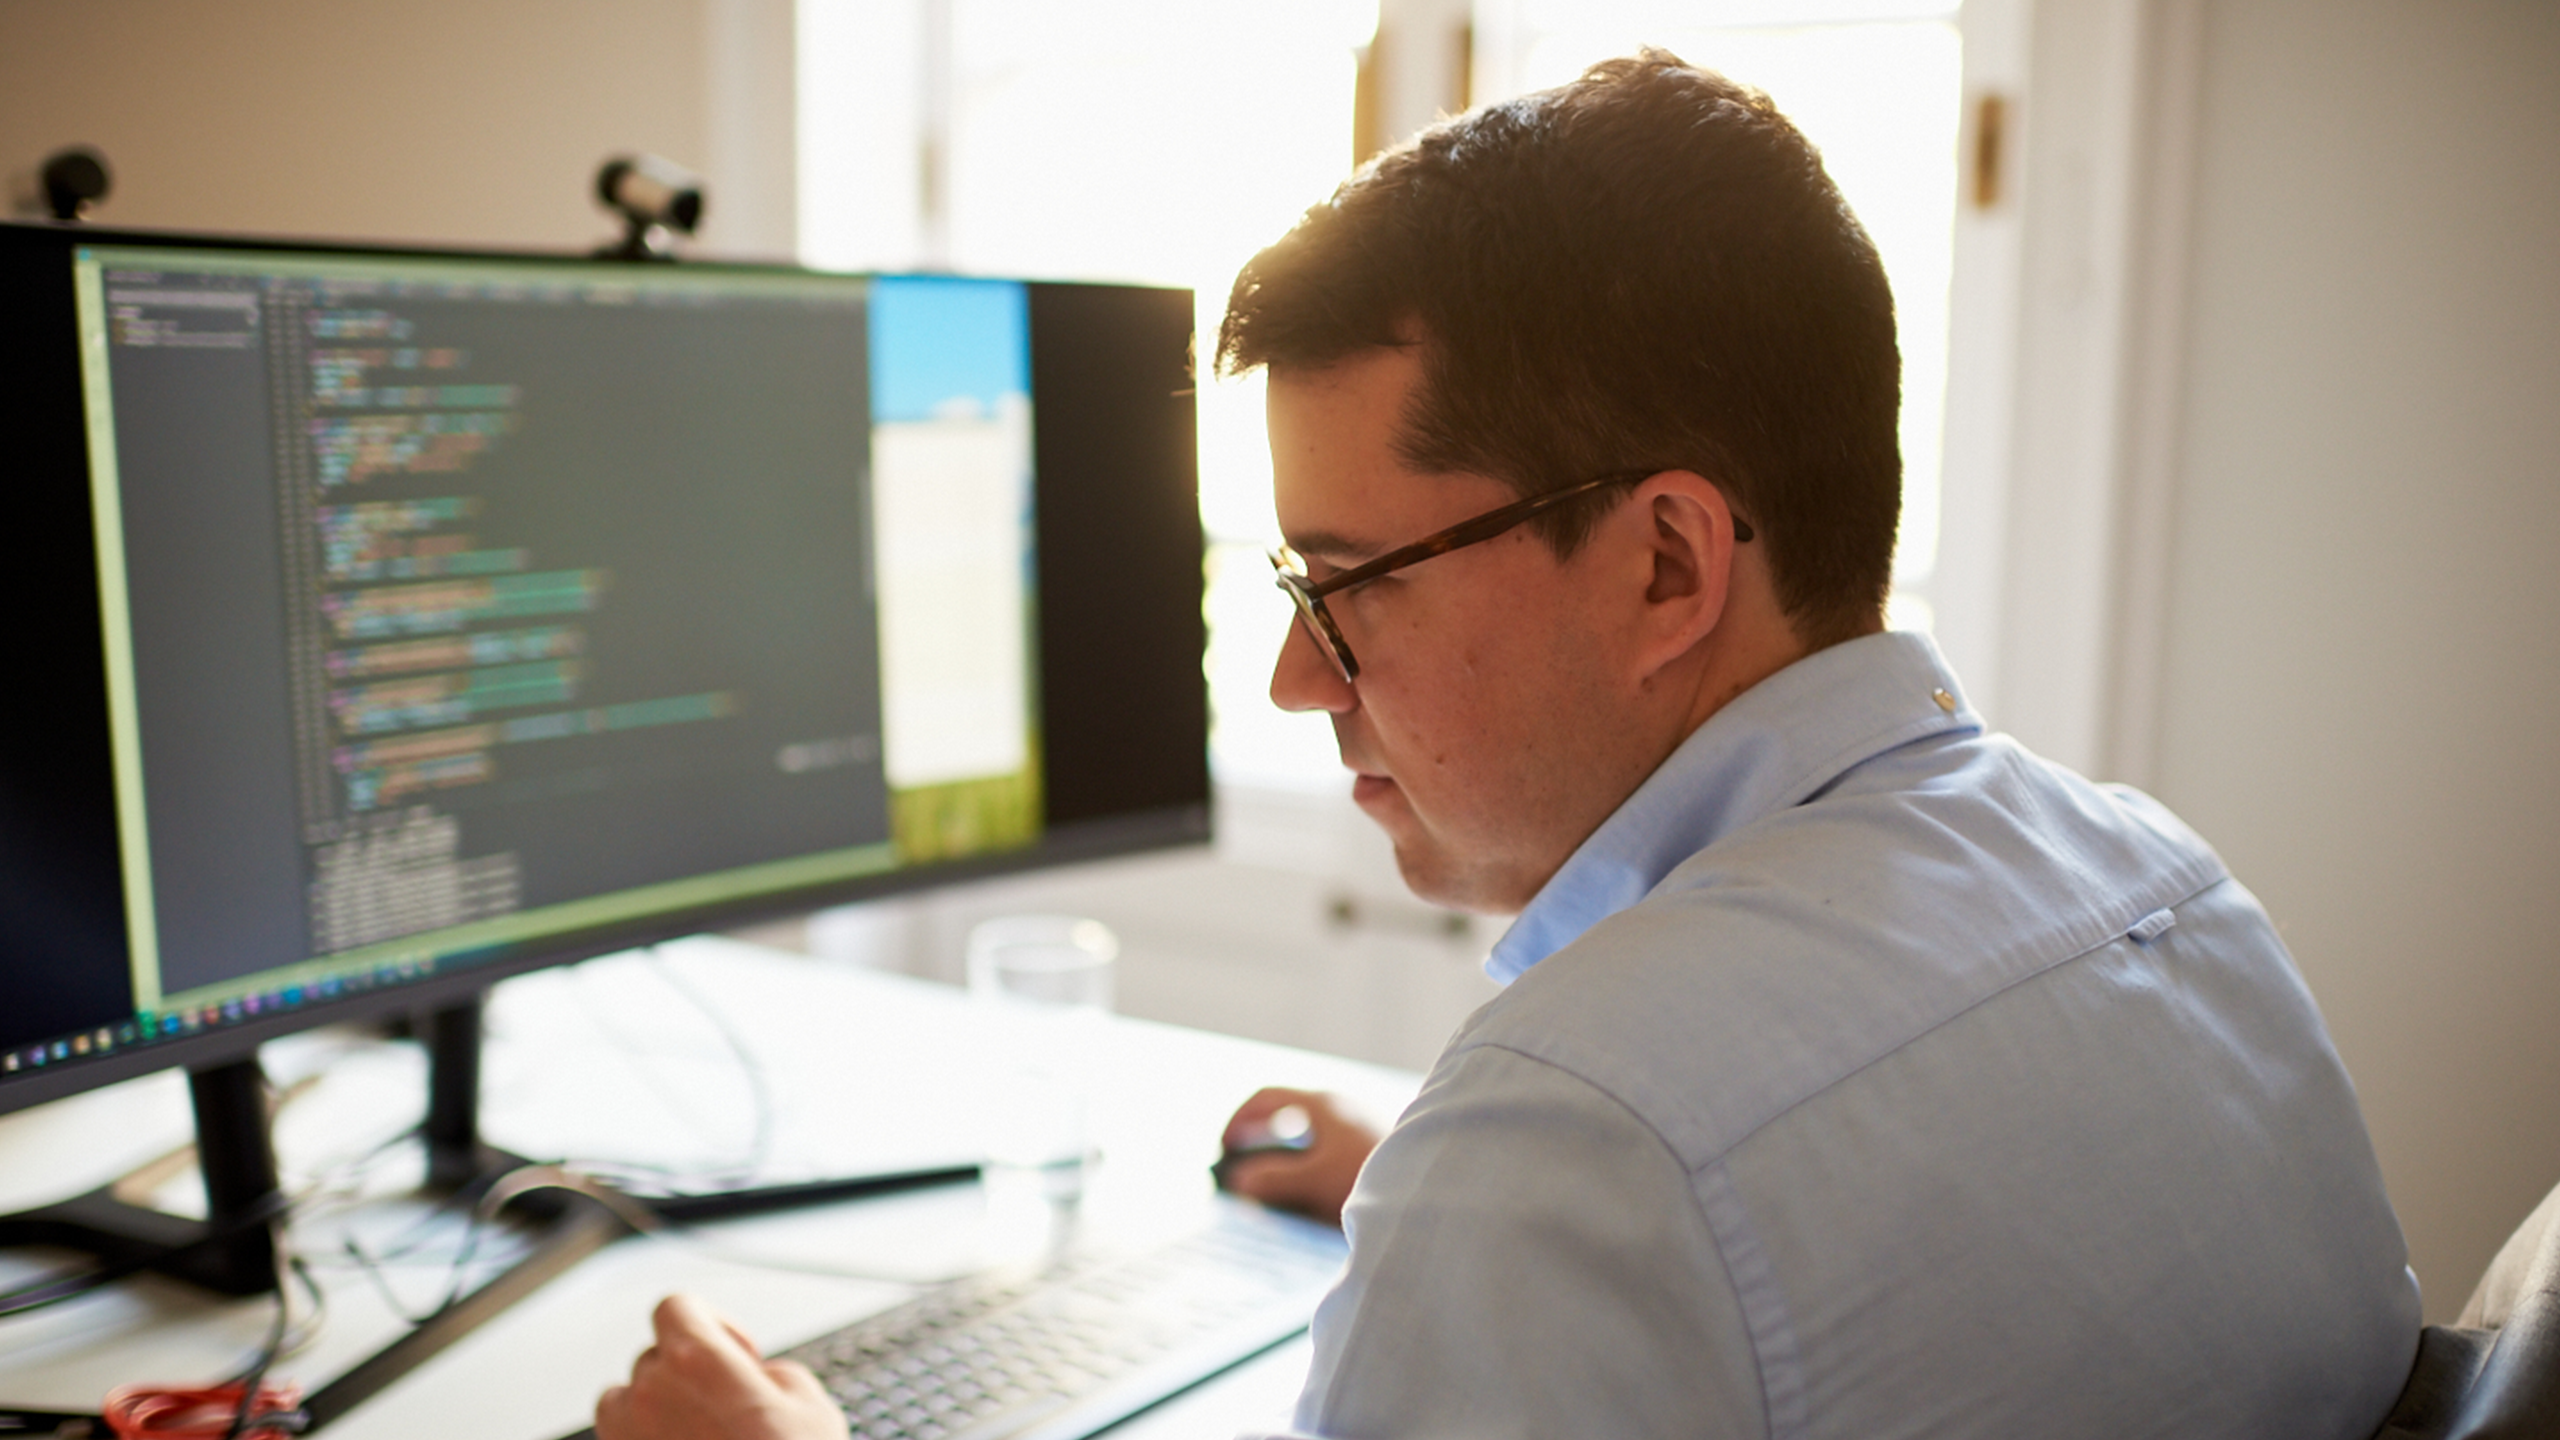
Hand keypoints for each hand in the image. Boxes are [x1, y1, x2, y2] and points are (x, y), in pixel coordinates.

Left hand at [594, 1294, 848, 1439]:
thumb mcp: (808, 1403)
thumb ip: (771, 1374)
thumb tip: (758, 1380)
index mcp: (695, 1361)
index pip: (676, 1307)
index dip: (711, 1322)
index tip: (734, 1352)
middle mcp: (649, 1396)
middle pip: (651, 1359)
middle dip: (687, 1375)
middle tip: (726, 1406)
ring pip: (622, 1404)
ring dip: (652, 1411)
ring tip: (696, 1436)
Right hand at [1215, 1088, 1378, 1226]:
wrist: (1436, 1183)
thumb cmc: (1375, 1176)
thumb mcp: (1316, 1182)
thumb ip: (1275, 1180)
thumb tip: (1241, 1181)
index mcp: (1320, 1104)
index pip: (1264, 1097)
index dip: (1238, 1120)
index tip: (1224, 1150)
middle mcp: (1340, 1106)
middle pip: (1286, 1112)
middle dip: (1260, 1137)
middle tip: (1242, 1166)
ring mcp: (1359, 1122)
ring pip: (1310, 1131)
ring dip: (1285, 1152)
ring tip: (1274, 1184)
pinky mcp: (1374, 1142)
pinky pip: (1330, 1145)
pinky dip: (1310, 1161)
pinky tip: (1314, 1191)